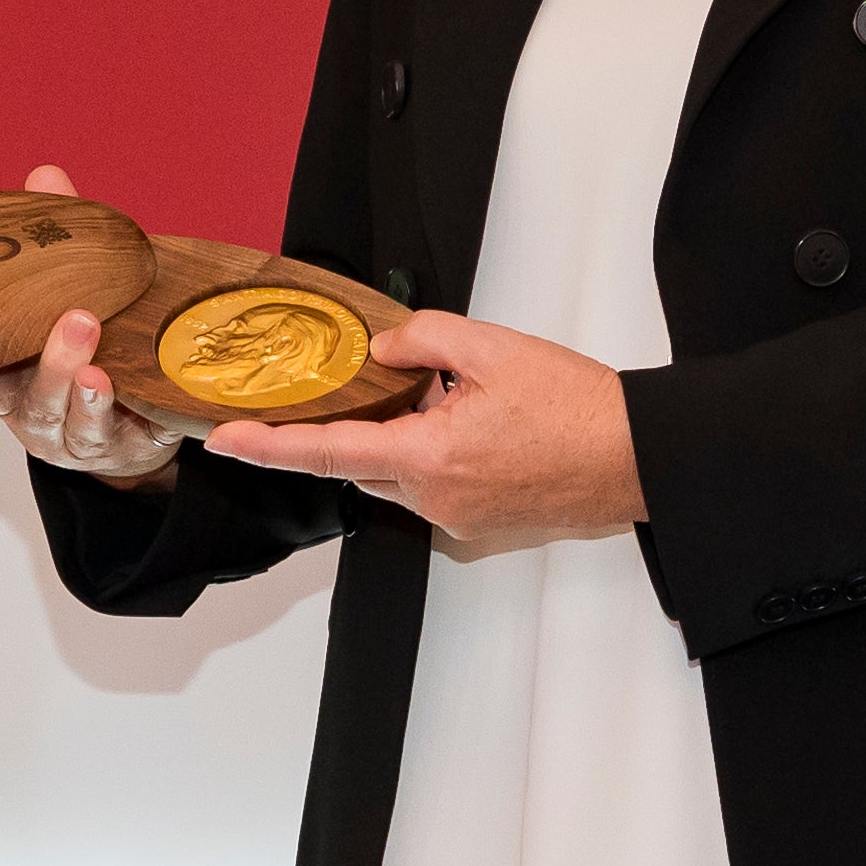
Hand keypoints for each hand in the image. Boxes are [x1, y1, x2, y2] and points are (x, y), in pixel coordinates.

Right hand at [0, 164, 189, 485]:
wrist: (129, 415)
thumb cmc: (86, 346)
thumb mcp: (65, 291)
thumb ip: (53, 240)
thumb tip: (46, 176)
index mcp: (9, 379)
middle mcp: (36, 412)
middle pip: (34, 400)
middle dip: (52, 366)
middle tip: (78, 322)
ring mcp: (78, 436)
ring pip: (76, 423)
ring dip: (88, 395)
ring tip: (102, 371)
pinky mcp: (124, 447)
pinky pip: (130, 437)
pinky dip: (134, 419)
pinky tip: (144, 400)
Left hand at [198, 312, 643, 558]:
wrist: (640, 458)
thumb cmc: (580, 408)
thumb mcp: (495, 347)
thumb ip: (424, 338)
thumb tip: (385, 346)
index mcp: (430, 456)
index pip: (328, 452)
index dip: (270, 447)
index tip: (225, 441)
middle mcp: (435, 499)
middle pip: (364, 463)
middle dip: (363, 425)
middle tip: (389, 384)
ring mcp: (459, 519)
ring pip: (402, 475)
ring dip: (410, 438)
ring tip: (463, 400)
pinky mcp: (482, 526)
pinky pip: (436, 488)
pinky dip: (441, 455)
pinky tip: (485, 427)